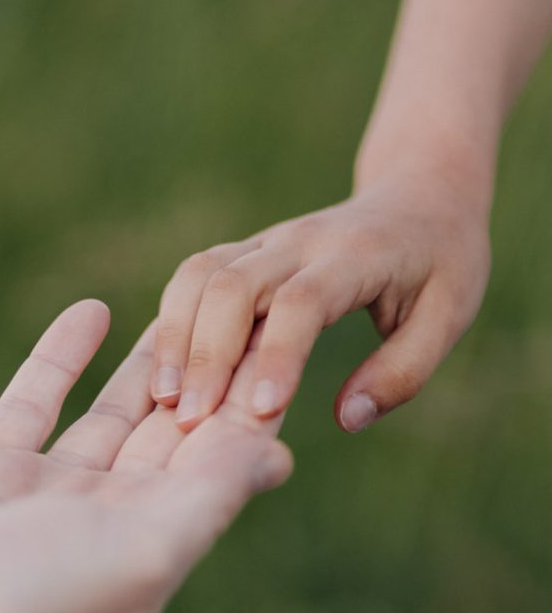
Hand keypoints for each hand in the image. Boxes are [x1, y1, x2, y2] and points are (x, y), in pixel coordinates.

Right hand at [0, 301, 290, 612]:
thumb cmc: (27, 606)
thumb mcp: (142, 552)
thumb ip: (209, 496)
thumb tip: (280, 455)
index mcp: (156, 543)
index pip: (220, 458)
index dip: (251, 397)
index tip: (281, 335)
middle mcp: (108, 519)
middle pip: (172, 431)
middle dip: (207, 371)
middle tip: (239, 304)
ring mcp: (46, 493)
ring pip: (110, 413)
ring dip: (146, 362)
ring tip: (181, 306)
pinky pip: (36, 400)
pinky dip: (65, 357)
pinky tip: (94, 310)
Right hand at [151, 160, 491, 431]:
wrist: (419, 192)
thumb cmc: (441, 261)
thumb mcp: (449, 315)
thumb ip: (403, 370)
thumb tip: (349, 418)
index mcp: (357, 255)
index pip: (303, 302)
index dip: (278, 356)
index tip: (260, 414)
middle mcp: (301, 240)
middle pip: (233, 284)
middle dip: (206, 353)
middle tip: (188, 420)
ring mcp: (267, 240)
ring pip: (201, 274)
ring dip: (175, 335)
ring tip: (163, 399)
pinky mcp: (246, 250)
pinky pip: (194, 275)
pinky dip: (172, 320)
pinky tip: (164, 369)